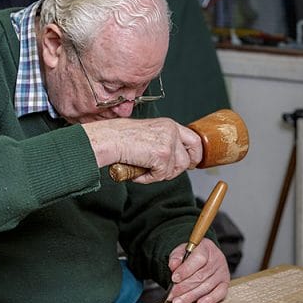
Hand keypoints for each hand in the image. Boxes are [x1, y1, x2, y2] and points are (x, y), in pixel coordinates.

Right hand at [83, 117, 202, 182]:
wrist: (108, 139)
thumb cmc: (120, 137)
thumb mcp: (148, 135)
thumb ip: (163, 143)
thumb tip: (173, 161)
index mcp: (169, 124)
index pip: (194, 140)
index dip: (194, 155)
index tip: (191, 164)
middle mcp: (172, 131)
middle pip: (189, 158)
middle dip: (179, 169)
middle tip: (165, 173)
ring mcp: (168, 143)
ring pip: (175, 170)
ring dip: (158, 175)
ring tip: (143, 169)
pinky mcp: (162, 155)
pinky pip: (161, 175)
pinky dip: (147, 178)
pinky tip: (137, 171)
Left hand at [165, 239, 229, 302]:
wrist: (204, 256)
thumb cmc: (192, 255)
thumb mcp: (182, 251)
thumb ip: (176, 257)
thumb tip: (173, 265)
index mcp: (206, 248)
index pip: (198, 259)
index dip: (185, 270)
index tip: (174, 278)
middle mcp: (217, 259)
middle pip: (200, 276)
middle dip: (184, 287)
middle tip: (171, 294)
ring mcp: (222, 272)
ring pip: (206, 286)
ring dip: (191, 296)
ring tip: (178, 301)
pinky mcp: (225, 283)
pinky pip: (219, 293)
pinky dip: (209, 300)